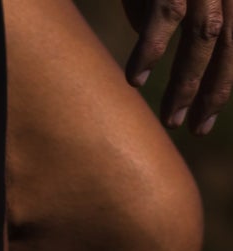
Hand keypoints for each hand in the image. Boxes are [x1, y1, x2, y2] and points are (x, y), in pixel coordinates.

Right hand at [124, 0, 231, 133]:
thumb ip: (162, 7)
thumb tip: (140, 28)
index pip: (231, 44)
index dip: (220, 84)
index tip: (205, 121)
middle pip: (225, 44)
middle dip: (211, 91)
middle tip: (195, 130)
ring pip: (201, 37)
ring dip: (185, 84)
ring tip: (171, 120)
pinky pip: (164, 16)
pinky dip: (150, 51)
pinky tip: (136, 80)